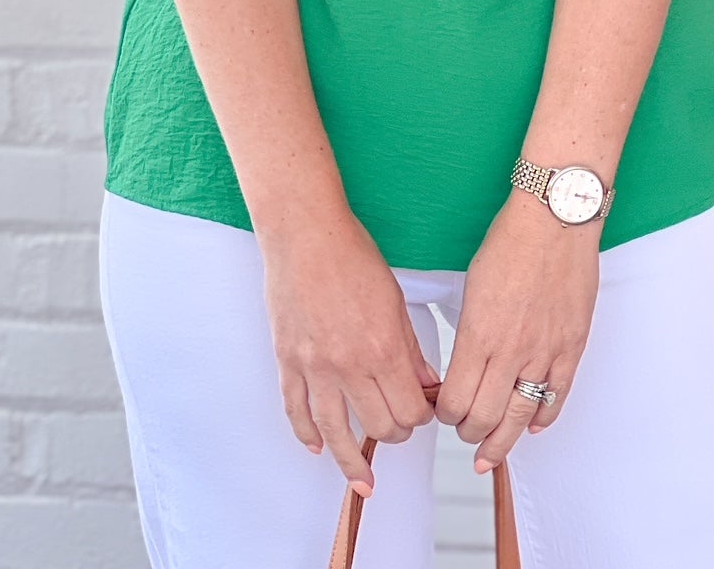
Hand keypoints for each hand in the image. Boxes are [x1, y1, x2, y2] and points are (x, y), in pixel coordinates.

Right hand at [258, 209, 438, 500]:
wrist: (305, 234)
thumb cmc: (352, 256)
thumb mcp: (395, 299)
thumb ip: (411, 348)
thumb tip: (426, 382)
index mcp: (382, 348)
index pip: (410, 408)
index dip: (421, 416)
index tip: (423, 411)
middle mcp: (348, 365)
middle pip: (378, 425)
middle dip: (394, 432)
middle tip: (398, 426)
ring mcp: (314, 367)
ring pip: (335, 432)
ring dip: (351, 460)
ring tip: (361, 481)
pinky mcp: (288, 362)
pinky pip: (296, 411)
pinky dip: (307, 435)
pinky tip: (317, 448)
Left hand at [434, 187, 598, 473]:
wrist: (554, 220)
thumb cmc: (510, 242)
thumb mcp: (472, 286)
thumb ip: (470, 332)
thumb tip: (466, 364)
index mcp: (478, 335)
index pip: (455, 399)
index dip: (445, 414)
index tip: (442, 412)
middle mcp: (510, 352)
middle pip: (485, 418)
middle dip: (469, 434)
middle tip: (464, 435)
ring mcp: (544, 353)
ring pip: (521, 417)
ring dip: (503, 442)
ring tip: (491, 455)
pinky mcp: (571, 347)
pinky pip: (557, 396)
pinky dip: (544, 418)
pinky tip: (533, 427)